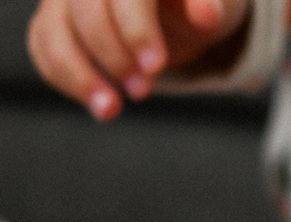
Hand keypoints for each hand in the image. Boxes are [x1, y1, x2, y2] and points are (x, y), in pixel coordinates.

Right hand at [27, 0, 249, 120]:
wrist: (178, 12)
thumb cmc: (196, 5)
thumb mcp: (217, 2)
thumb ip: (211, 3)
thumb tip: (207, 15)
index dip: (135, 28)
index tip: (156, 67)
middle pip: (84, 9)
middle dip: (113, 56)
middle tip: (143, 91)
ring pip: (54, 29)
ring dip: (78, 74)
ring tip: (110, 111)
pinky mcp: (56, 21)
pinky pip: (43, 47)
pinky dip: (65, 79)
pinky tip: (99, 105)